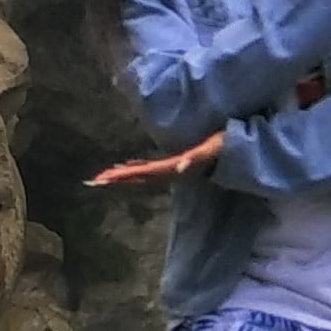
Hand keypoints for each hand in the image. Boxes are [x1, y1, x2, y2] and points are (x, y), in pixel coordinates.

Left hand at [87, 130, 223, 187]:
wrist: (238, 156)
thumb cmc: (225, 148)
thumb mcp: (211, 149)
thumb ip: (195, 158)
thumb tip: (179, 166)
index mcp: (173, 169)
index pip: (143, 173)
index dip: (123, 176)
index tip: (103, 178)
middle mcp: (170, 173)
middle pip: (138, 179)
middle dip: (116, 180)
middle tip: (92, 182)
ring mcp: (172, 171)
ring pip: (142, 176)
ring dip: (123, 177)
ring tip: (103, 177)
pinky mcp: (176, 167)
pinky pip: (151, 170)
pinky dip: (136, 169)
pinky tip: (128, 166)